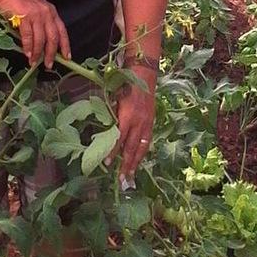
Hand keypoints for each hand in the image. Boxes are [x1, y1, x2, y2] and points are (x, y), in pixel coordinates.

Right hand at [0, 0, 70, 68]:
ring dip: (38, 53)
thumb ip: (39, 24)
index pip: (62, 30)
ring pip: (41, 39)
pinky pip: (28, 36)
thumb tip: (40, 44)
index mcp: (51, 11)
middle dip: (51, 53)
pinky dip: (28, 47)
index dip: (65, 45)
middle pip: (53, 37)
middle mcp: (46, 13)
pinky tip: (27, 53)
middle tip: (49, 64)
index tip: (67, 56)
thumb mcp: (35, 10)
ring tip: (34, 62)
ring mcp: (36, 14)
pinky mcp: (24, 16)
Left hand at [107, 65, 156, 183]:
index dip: (113, 152)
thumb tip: (105, 130)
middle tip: (121, 180)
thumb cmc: (125, 86)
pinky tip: (138, 161)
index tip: (107, 163)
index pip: (119, 139)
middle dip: (126, 164)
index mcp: (127, 116)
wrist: (144, 77)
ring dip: (135, 163)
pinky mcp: (151, 123)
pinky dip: (142, 153)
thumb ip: (111, 116)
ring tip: (131, 176)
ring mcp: (146, 123)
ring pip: (141, 148)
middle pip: (131, 148)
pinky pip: (146, 142)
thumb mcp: (114, 99)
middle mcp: (138, 122)